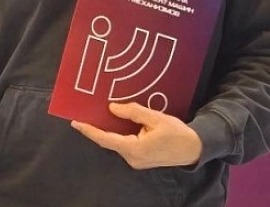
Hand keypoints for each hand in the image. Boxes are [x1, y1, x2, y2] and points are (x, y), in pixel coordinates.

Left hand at [70, 102, 202, 169]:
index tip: (75, 122)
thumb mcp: (155, 118)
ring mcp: (136, 160)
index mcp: (135, 149)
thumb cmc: (176, 133)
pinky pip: (123, 144)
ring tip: (94, 115)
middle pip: (108, 141)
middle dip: (96, 128)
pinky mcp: (139, 158)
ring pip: (116, 142)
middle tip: (83, 113)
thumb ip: (133, 112)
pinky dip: (116, 134)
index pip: (106, 139)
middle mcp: (132, 158)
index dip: (89, 130)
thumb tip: (112, 108)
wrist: (194, 149)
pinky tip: (112, 122)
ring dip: (106, 130)